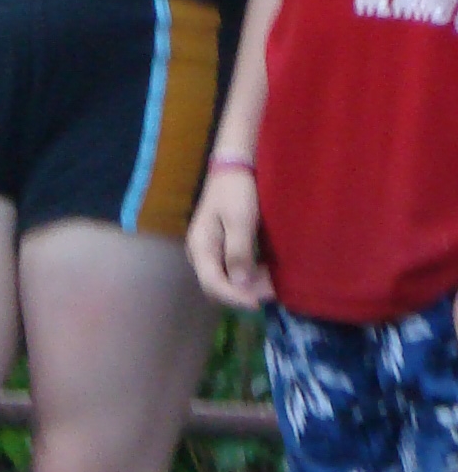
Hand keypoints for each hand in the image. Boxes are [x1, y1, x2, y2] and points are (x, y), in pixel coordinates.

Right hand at [187, 163, 271, 310]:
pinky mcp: (219, 248)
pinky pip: (230, 270)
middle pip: (217, 286)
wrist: (233, 167)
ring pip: (224, 280)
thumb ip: (238, 252)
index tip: (257, 304)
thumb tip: (240, 284)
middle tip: (269, 295)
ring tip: (270, 286)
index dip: (235, 297)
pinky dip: (247, 276)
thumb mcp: (240, 219)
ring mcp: (209, 252)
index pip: (213, 284)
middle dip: (242, 294)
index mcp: (201, 248)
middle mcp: (200, 255)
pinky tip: (263, 274)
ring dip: (246, 287)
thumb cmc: (236, 190)